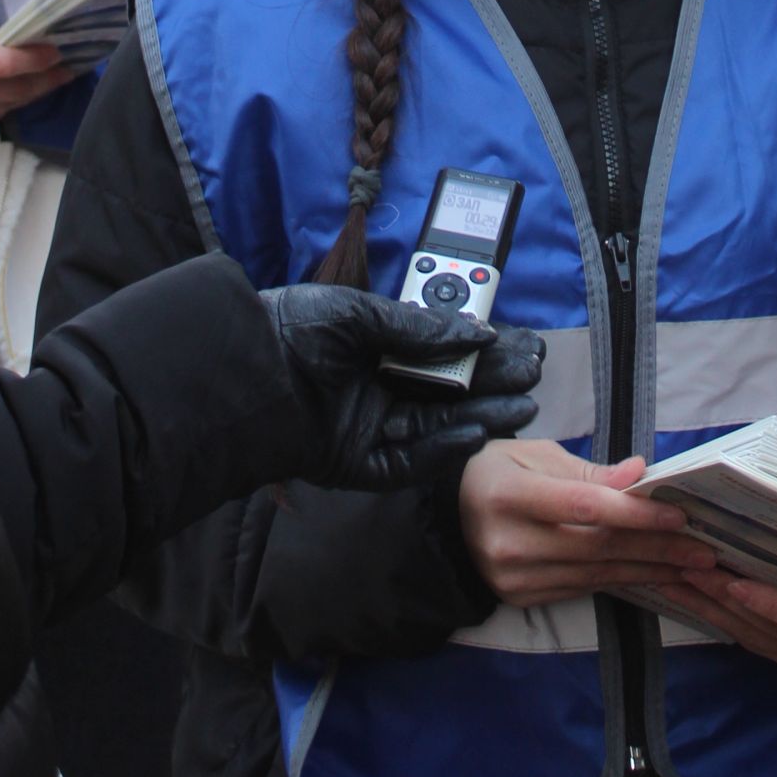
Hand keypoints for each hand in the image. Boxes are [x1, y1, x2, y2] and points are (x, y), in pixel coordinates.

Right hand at [0, 18, 66, 151]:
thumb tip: (12, 52)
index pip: (2, 64)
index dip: (34, 60)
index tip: (56, 54)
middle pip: (10, 91)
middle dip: (42, 80)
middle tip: (64, 71)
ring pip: (1, 110)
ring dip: (21, 97)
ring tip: (39, 83)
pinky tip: (4, 100)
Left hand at [258, 286, 543, 490]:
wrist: (241, 369)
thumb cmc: (290, 329)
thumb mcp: (358, 313)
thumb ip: (418, 326)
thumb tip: (477, 334)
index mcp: (376, 350)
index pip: (443, 354)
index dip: (483, 351)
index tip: (521, 344)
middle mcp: (376, 389)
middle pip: (448, 392)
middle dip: (492, 383)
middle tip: (534, 373)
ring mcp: (368, 427)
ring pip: (437, 427)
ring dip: (481, 416)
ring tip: (522, 405)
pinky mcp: (356, 463)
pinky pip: (408, 462)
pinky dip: (442, 449)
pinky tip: (475, 431)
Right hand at [456, 439, 713, 605]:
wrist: (445, 518)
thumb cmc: (492, 472)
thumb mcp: (533, 455)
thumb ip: (587, 471)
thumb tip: (638, 475)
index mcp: (509, 495)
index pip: (583, 507)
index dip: (634, 513)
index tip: (678, 514)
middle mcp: (510, 542)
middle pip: (597, 546)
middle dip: (657, 548)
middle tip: (704, 549)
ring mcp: (515, 577)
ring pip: (596, 573)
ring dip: (649, 569)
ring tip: (692, 566)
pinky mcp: (522, 598)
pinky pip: (584, 587)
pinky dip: (623, 579)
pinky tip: (654, 574)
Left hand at [644, 567, 776, 671]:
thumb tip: (763, 492)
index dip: (776, 605)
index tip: (736, 583)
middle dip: (730, 600)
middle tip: (690, 568)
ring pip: (759, 638)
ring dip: (716, 609)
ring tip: (682, 578)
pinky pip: (752, 643)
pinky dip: (720, 620)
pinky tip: (692, 596)